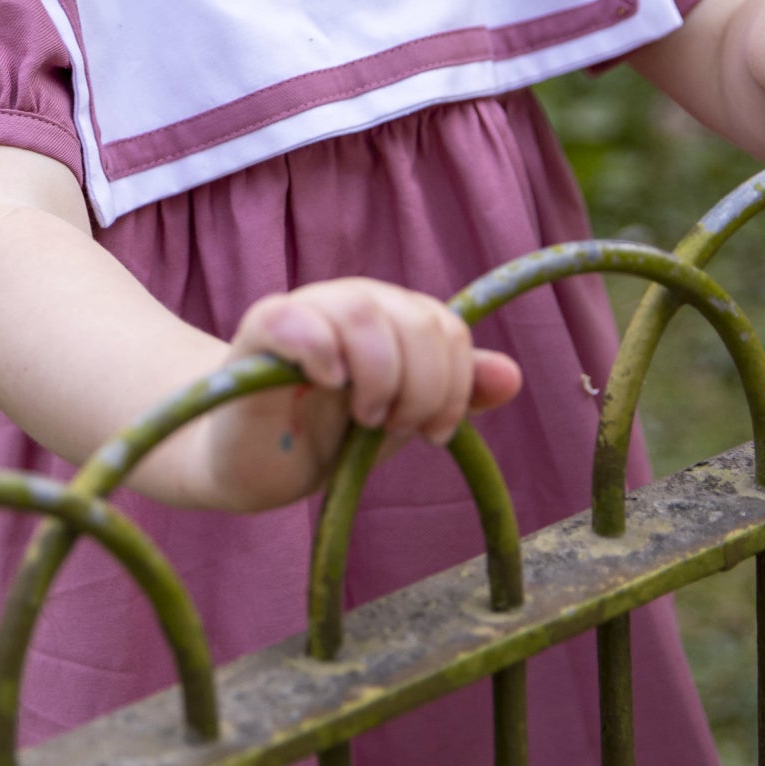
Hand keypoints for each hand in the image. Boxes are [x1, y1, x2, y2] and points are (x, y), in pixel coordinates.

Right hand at [197, 280, 521, 512]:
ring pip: (363, 310)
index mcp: (391, 318)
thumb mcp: (400, 419)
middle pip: (414, 318)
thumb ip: (452, 394)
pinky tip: (328, 384)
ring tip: (363, 416)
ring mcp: (303, 312)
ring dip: (378, 374)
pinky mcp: (256, 334)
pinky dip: (320, 351)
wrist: (252, 463)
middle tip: (395, 428)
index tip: (434, 433)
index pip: (447, 326)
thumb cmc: (327, 435)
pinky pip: (292, 319)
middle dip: (422, 386)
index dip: (455, 382)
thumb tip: (512, 376)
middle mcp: (351, 302)